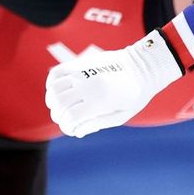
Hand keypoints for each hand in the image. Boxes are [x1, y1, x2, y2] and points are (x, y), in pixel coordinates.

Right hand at [45, 30, 184, 137]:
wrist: (142, 66)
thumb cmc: (135, 95)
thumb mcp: (121, 115)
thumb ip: (97, 123)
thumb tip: (77, 131)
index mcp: (101, 100)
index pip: (71, 117)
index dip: (67, 128)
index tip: (73, 130)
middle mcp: (88, 85)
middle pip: (59, 104)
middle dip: (59, 116)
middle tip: (67, 119)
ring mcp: (82, 73)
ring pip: (53, 89)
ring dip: (53, 102)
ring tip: (61, 107)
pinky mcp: (79, 64)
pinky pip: (55, 74)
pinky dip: (51, 85)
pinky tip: (57, 92)